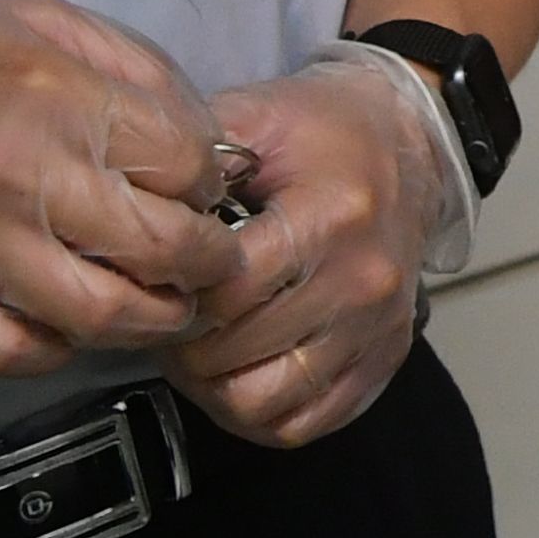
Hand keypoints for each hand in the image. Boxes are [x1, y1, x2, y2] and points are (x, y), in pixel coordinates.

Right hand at [0, 0, 237, 375]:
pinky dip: (58, 351)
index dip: (208, 182)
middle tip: (209, 263)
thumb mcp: (36, 19)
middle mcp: (20, 173)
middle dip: (208, 263)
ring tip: (160, 305)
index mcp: (55, 93)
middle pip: (163, 247)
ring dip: (152, 320)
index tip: (201, 190)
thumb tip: (204, 136)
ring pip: (103, 315)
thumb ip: (132, 67)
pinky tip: (68, 325)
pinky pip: (16, 353)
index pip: (184, 163)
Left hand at [168, 44, 471, 446]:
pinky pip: (305, 422)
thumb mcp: (256, 114)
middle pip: (234, 356)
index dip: (172, 295)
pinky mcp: (385, 359)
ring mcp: (377, 328)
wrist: (409, 144)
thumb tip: (129, 208)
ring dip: (214, 387)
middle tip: (168, 317)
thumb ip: (192, 161)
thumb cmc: (325, 133)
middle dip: (183, 344)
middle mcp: (362, 282)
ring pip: (264, 403)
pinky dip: (259, 413)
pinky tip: (241, 373)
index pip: (223, 294)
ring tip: (201, 351)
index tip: (159, 280)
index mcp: (331, 218)